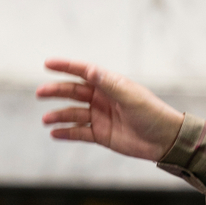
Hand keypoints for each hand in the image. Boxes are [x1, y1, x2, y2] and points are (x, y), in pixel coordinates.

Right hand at [36, 59, 185, 161]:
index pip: (85, 73)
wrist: (165, 141)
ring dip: (59, 115)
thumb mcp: (131, 97)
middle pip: (74, 92)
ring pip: (73, 113)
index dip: (66, 67)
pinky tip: (54, 133)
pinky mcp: (101, 135)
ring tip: (46, 120)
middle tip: (40, 93)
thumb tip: (89, 70)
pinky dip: (66, 133)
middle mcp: (103, 100)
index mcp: (111, 86)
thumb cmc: (153, 114)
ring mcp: (101, 117)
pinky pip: (79, 133)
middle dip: (56, 91)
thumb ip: (109, 84)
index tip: (47, 63)